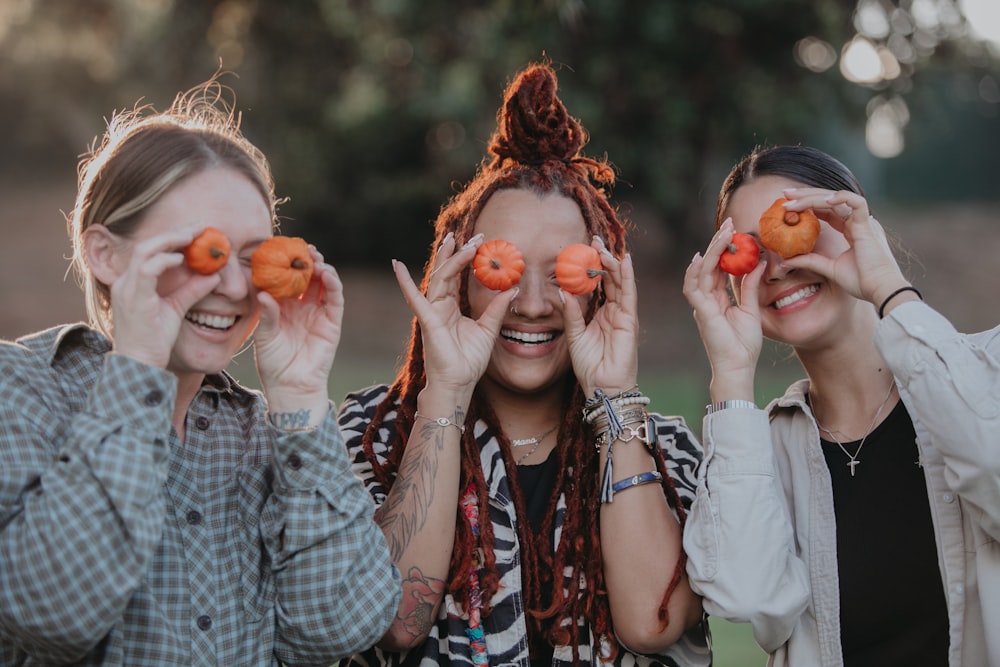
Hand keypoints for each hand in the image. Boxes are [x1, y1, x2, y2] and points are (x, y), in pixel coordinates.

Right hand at [110, 226, 220, 367]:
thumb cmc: (153, 342)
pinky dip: (164, 261)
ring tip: (193, 235)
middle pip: (146, 245)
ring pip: (144, 251)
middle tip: (198, 226)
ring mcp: (127, 289)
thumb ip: (191, 292)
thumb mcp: (175, 309)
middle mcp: (125, 282)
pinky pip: (147, 270)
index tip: (195, 232)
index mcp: (132, 283)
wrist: (139, 365)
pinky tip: (182, 259)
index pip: (149, 251)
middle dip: (173, 233)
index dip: (171, 239)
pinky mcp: (134, 299)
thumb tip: (213, 276)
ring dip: (170, 240)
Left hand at [253, 245, 343, 404]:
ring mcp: (318, 313)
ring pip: (323, 284)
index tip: (280, 247)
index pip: (286, 279)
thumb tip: (262, 292)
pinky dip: (333, 284)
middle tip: (301, 248)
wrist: (290, 386)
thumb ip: (266, 314)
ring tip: (314, 257)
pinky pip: (335, 299)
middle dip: (306, 261)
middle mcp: (302, 306)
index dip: (285, 263)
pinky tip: (326, 273)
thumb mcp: (264, 336)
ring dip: (321, 268)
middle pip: (307, 277)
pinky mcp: (332, 322)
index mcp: (283, 307)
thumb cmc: (273, 363)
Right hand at [394, 232, 514, 402]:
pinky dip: (405, 282)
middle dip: (457, 251)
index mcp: (451, 308)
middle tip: (474, 235)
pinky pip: (415, 298)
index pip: (457, 276)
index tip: (480, 241)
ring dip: (447, 259)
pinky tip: (397, 265)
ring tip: (457, 240)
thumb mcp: (488, 329)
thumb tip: (512, 288)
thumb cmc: (469, 361)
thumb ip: (497, 308)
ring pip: (438, 278)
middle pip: (445, 271)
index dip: (466, 258)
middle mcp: (439, 306)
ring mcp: (432, 312)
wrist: (458, 384)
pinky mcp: (428, 321)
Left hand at [561, 237, 638, 395]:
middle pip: (610, 279)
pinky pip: (629, 294)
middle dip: (603, 259)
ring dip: (613, 263)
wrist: (603, 387)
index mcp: (601, 314)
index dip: (592, 267)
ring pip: (620, 282)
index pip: (598, 285)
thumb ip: (570, 313)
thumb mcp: (575, 335)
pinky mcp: (630, 320)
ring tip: (604, 247)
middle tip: (593, 240)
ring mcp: (624, 314)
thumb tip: (562, 290)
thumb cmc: (590, 366)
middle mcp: (614, 311)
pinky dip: (628, 277)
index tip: (583, 249)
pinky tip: (624, 261)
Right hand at [682, 219, 762, 395]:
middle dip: (718, 242)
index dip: (725, 249)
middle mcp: (706, 299)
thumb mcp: (751, 309)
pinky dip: (695, 272)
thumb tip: (759, 262)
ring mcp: (701, 305)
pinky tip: (701, 256)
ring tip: (724, 232)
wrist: (739, 367)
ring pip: (701, 271)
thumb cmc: (744, 345)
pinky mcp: (701, 312)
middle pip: (708, 265)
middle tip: (730, 222)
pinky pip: (693, 287)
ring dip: (711, 251)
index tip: (736, 230)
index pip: (718, 268)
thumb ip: (750, 286)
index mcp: (716, 299)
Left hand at [779, 188, 907, 304]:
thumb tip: (786, 260)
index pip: (829, 210)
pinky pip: (856, 203)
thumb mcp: (829, 269)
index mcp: (853, 230)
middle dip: (806, 195)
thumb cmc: (862, 282)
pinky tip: (821, 200)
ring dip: (813, 196)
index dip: (809, 205)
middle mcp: (859, 222)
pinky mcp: (867, 226)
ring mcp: (864, 222)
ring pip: (838, 198)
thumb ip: (810, 261)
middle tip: (785, 194)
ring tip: (792, 199)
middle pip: (830, 200)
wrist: (881, 291)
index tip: (788, 206)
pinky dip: (840, 197)